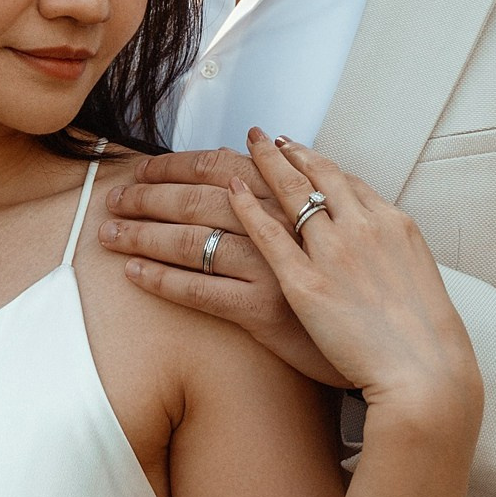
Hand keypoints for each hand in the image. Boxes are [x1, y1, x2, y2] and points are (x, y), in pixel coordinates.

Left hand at [101, 148, 346, 386]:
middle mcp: (281, 228)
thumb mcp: (330, 227)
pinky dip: (160, 279)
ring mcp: (270, 269)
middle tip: (115, 198)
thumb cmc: (348, 285)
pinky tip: (133, 273)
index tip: (145, 168)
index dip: (176, 164)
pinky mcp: (262, 311)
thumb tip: (263, 154)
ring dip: (141, 234)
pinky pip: (199, 290)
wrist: (386, 342)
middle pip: (197, 199)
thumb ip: (296, 194)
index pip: (221, 166)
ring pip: (190, 241)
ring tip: (109, 232)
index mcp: (292, 200)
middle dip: (147, 196)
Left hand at [230, 130, 481, 434]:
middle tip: (262, 136)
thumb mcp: (419, 277)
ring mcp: (332, 253)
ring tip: (244, 147)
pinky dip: (246, 209)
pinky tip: (230, 192)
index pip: (346, 180)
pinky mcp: (304, 285)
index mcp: (393, 223)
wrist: (426, 372)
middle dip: (284, 152)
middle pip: (315, 176)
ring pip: (287, 195)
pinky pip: (267, 237)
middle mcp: (362, 227)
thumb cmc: (426, 339)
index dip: (317, 161)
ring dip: (259, 166)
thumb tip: (377, 240)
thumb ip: (392, 252)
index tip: (297, 150)